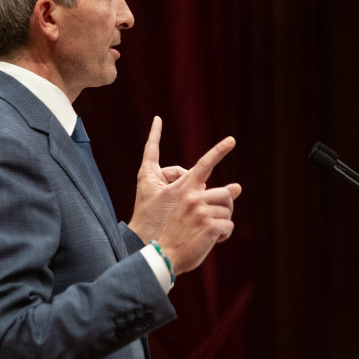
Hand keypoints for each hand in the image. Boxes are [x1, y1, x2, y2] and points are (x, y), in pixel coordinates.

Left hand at [127, 116, 187, 241]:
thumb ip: (194, 184)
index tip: (158, 118)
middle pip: (179, 170)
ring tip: (189, 203)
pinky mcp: (168, 202)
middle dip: (188, 180)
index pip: (152, 147)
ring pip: (185, 182)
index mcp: (148, 173)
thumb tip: (213, 182)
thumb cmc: (153, 217)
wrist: (145, 240)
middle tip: (186, 194)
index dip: (155, 132)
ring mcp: (160, 190)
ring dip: (191, 191)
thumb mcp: (174, 195)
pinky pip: (184, 193)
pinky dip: (190, 198)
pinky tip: (196, 208)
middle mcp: (154, 179)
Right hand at [150, 129, 241, 274]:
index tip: (231, 140)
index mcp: (187, 190)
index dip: (218, 151)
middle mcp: (193, 197)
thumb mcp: (191, 211)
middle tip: (214, 221)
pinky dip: (223, 235)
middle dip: (225, 209)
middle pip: (226, 194)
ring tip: (208, 233)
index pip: (204, 166)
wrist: (167, 255)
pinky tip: (211, 241)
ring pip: (228, 212)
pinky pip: (229, 226)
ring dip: (223, 224)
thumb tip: (238, 187)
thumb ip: (212, 198)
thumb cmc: (179, 233)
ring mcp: (201, 211)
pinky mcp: (209, 226)